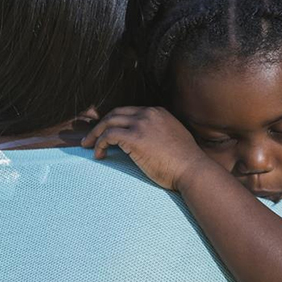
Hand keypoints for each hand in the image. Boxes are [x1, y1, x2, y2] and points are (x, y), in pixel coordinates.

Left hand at [81, 106, 207, 190]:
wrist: (193, 170)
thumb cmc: (185, 162)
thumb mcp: (174, 138)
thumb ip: (159, 133)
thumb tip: (147, 142)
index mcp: (158, 112)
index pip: (129, 111)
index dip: (114, 121)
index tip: (106, 132)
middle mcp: (148, 114)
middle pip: (115, 113)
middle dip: (100, 125)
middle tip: (90, 138)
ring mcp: (141, 124)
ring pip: (108, 122)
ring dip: (95, 134)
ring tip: (88, 146)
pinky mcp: (135, 138)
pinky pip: (109, 136)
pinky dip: (99, 144)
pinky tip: (99, 155)